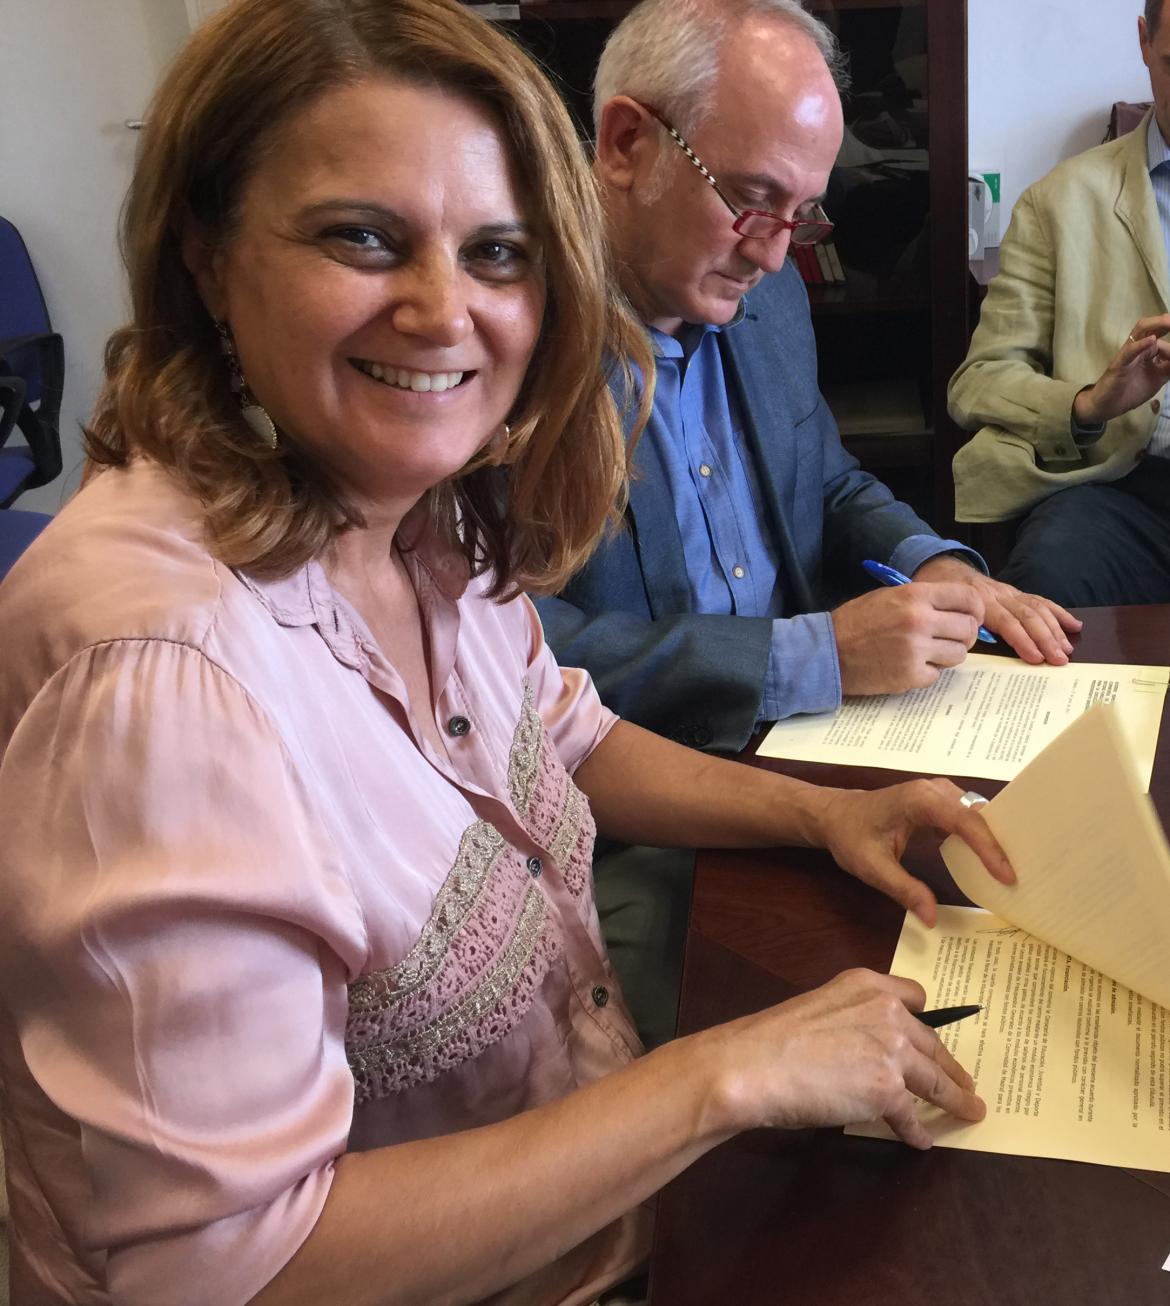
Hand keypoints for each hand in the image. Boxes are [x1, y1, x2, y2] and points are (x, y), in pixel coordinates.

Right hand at [706, 969, 984, 1147]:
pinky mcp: (889, 1089)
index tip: (933, 1036)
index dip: (926, 1021)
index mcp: (866, 985)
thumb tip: (864, 1052)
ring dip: (955, 1099)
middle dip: (949, 1066)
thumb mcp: (819, 1009)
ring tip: (969, 1110)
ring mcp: (892, 1050)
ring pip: (935, 1080)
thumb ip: (850, 1021)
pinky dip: (917, 1131)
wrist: (755, 1064)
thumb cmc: (773, 1039)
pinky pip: (911, 1115)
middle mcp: (887, 1011)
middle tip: (963, 1082)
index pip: (915, 996)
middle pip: (930, 1043)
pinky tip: (920, 1140)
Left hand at [814, 777, 1014, 925]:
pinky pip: (967, 816)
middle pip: (978, 816)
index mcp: (920, 800)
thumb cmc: (851, 836)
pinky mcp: (938, 802)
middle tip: (1023, 875)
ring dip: (993, 839)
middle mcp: (934, 790)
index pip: (965, 822)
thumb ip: (904, 891)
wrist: (835, 815)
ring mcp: (938, 793)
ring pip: (976, 814)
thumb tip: (931, 918)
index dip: (989, 848)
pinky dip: (980, 836)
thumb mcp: (873, 868)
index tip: (1007, 875)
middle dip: (1001, 843)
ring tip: (1012, 868)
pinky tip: (989, 860)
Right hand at [831, 583, 983, 695]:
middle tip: (949, 638)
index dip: (975, 610)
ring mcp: (916, 649)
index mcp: (915, 596)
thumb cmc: (856, 622)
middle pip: (968, 628)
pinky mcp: (910, 675)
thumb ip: (926, 600)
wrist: (827, 651)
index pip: (968, 598)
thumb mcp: (890, 596)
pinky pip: (937, 675)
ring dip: (947, 655)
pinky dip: (927, 672)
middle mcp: (919, 620)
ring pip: (958, 654)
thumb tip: (961, 609)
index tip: (970, 617)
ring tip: (925, 652)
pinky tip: (908, 665)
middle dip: (963, 635)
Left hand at [912, 555, 1081, 664]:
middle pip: (1027, 616)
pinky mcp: (1015, 593)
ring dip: (1055, 630)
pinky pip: (1040, 601)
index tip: (1036, 658)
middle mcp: (997, 594)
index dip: (1022, 639)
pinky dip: (1058, 613)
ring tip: (1067, 650)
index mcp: (978, 600)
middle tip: (1059, 660)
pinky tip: (1074, 626)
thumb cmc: (937, 596)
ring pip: (1037, 609)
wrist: (939, 569)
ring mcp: (1008, 592)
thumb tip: (964, 647)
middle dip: (1046, 639)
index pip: (1005, 621)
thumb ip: (952, 625)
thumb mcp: (938, 610)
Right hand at [1075, 316, 1169, 423]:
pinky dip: (1141, 344)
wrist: (1107, 406)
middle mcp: (1140, 347)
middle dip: (1167, 322)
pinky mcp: (1119, 364)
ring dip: (1156, 324)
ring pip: (1141, 331)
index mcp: (1150, 351)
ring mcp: (1129, 353)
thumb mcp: (1158, 378)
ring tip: (1168, 321)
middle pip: (1154, 326)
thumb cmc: (1130, 391)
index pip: (1166, 338)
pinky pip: (1130, 351)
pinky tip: (1152, 340)